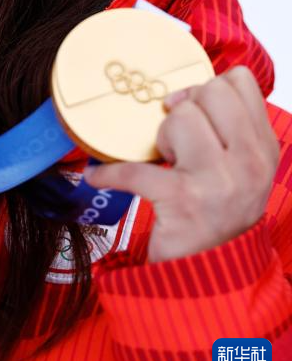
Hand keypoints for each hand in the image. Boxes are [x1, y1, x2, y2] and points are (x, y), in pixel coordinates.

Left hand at [83, 66, 279, 262]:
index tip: (191, 109)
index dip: (208, 88)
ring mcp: (218, 181)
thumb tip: (181, 93)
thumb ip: (227, 128)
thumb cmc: (217, 214)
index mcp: (263, 149)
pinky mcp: (183, 200)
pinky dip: (108, 173)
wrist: (210, 278)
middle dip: (183, 108)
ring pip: (180, 118)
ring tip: (164, 163)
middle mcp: (249, 163)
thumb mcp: (240, 169)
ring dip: (160, 138)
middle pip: (210, 92)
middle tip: (176, 140)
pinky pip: (136, 168)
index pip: (240, 82)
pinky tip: (96, 176)